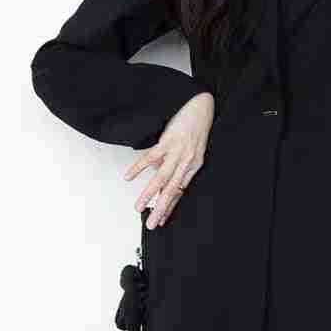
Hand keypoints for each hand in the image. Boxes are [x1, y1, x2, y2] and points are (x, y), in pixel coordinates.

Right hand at [124, 92, 214, 227]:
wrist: (201, 105)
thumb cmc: (194, 126)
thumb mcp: (189, 148)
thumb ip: (172, 162)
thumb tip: (155, 171)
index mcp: (193, 166)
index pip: (179, 192)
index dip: (169, 207)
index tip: (160, 221)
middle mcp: (187, 162)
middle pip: (172, 191)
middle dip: (160, 209)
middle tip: (151, 224)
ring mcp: (178, 152)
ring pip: (162, 178)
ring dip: (149, 194)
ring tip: (139, 207)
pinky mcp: (169, 140)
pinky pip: (152, 157)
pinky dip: (139, 167)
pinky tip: (129, 177)